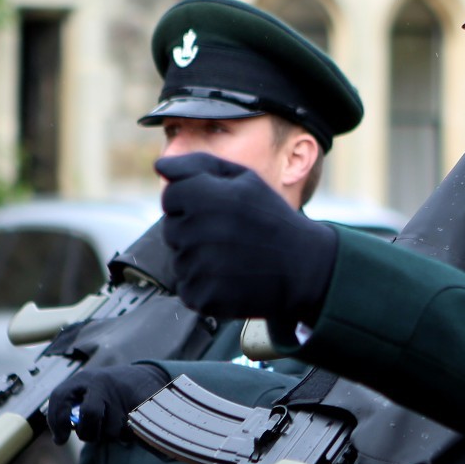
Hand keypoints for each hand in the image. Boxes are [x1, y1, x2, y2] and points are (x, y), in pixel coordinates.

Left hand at [46, 363, 168, 444]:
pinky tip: (124, 423)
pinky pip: (127, 431)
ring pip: (110, 428)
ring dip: (108, 435)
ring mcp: (121, 393)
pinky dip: (124, 434)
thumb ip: (71, 409)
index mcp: (82, 379)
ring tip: (111, 424)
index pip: (60, 397)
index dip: (57, 421)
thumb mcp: (86, 391)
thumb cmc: (106, 391)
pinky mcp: (139, 405)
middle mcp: (101, 382)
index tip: (60, 440)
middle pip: (90, 414)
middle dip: (87, 432)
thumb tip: (59, 438)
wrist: (143, 377)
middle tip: (87, 436)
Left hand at [156, 153, 338, 325]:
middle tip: (229, 235)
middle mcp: (199, 230)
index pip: (171, 196)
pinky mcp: (203, 296)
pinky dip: (205, 286)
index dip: (193, 201)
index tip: (219, 210)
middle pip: (171, 229)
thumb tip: (159, 167)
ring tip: (233, 258)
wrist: (305, 267)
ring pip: (179, 260)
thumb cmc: (271, 218)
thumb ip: (199, 166)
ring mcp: (199, 267)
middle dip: (194, 230)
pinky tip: (231, 278)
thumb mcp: (244, 179)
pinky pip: (188, 288)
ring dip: (199, 259)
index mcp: (205, 196)